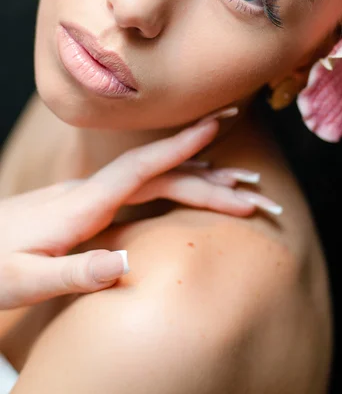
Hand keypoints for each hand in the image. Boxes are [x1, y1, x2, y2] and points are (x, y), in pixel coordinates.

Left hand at [0, 111, 279, 308]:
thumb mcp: (24, 281)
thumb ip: (75, 272)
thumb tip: (129, 263)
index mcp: (81, 206)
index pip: (140, 168)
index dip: (179, 146)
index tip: (214, 125)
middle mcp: (89, 193)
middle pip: (159, 175)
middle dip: (208, 176)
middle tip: (252, 186)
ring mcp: (88, 196)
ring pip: (153, 178)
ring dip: (195, 176)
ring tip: (235, 179)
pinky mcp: (85, 205)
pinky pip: (140, 188)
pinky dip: (172, 184)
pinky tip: (185, 186)